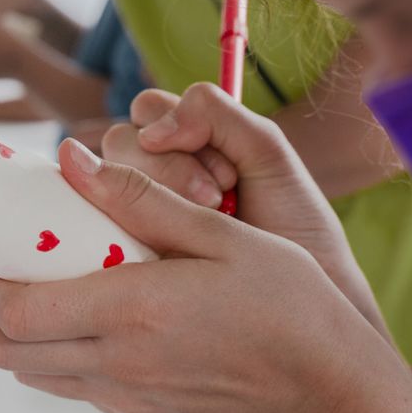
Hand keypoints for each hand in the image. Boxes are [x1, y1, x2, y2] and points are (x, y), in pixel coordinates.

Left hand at [0, 139, 403, 412]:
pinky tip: (112, 322)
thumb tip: (72, 158)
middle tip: (29, 267)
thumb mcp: (221, 232)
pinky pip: (76, 388)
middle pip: (8, 350)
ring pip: (34, 374)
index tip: (5, 246)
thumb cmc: (287, 300)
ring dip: (32, 334)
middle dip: (1, 307)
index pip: (17, 309)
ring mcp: (128, 398)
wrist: (328, 385)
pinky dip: (70, 357)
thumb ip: (141, 198)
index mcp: (133, 312)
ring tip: (68, 290)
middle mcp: (120, 364)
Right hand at [102, 84, 385, 337]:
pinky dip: (132, 233)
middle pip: (120, 142)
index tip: (228, 175)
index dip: (179, 132)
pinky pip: (99, 230)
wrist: (312, 300)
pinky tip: (171, 255)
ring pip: (106, 181)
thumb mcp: (267, 155)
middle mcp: (152, 178)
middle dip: (170, 167)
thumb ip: (219, 116)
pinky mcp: (122, 262)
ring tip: (204, 227)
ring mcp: (133, 218)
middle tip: (216, 201)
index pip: (147, 112)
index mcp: (185, 145)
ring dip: (156, 197)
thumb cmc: (294, 226)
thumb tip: (151, 130)